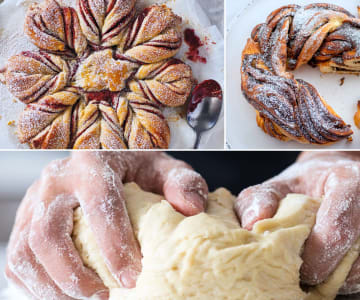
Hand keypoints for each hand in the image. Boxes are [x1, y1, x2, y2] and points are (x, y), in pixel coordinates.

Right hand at [5, 152, 207, 299]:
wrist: (107, 159)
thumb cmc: (137, 168)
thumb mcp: (164, 168)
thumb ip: (182, 182)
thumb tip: (191, 208)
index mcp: (93, 163)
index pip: (99, 203)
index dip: (114, 244)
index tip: (132, 277)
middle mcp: (56, 180)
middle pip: (48, 233)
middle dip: (73, 274)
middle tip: (104, 297)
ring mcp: (35, 201)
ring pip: (26, 251)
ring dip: (52, 286)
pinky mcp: (25, 221)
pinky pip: (18, 259)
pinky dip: (37, 285)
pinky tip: (66, 295)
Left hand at [235, 152, 359, 297]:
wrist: (343, 173)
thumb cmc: (310, 184)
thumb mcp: (280, 186)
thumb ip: (260, 200)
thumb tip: (254, 225)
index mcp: (354, 179)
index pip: (340, 231)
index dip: (316, 260)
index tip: (299, 268)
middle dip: (340, 280)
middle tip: (317, 280)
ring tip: (335, 280)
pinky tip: (356, 280)